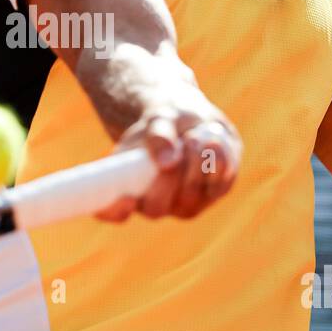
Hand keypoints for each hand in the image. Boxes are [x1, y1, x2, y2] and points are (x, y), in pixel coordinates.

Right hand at [95, 90, 241, 221]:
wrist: (193, 119)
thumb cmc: (166, 122)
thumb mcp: (160, 119)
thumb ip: (159, 135)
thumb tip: (168, 162)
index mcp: (126, 186)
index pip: (111, 211)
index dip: (114, 210)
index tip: (126, 197)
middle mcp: (153, 204)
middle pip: (156, 208)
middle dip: (166, 178)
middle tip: (177, 144)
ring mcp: (184, 204)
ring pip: (190, 198)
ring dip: (195, 163)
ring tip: (194, 136)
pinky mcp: (213, 195)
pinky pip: (220, 185)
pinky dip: (219, 160)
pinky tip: (213, 141)